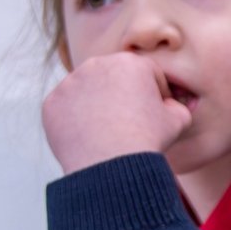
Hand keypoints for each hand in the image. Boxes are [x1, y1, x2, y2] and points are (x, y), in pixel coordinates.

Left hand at [42, 52, 193, 174]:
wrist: (110, 166)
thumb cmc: (146, 140)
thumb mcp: (178, 120)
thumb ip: (177, 106)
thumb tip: (172, 106)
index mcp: (131, 63)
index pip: (145, 74)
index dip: (154, 94)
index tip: (154, 113)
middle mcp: (97, 64)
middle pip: (113, 78)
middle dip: (121, 95)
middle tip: (127, 123)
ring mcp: (70, 83)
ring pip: (87, 91)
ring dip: (95, 105)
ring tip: (106, 132)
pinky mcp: (52, 103)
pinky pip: (65, 109)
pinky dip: (74, 120)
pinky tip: (87, 137)